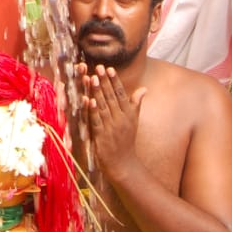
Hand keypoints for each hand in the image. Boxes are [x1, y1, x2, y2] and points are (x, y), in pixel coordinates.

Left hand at [80, 63, 144, 179]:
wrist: (123, 163)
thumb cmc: (127, 140)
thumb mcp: (134, 121)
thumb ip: (136, 104)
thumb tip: (144, 89)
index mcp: (129, 114)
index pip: (122, 94)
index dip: (115, 81)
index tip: (109, 68)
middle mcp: (121, 119)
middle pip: (111, 97)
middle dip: (104, 82)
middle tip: (98, 67)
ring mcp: (111, 127)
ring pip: (103, 106)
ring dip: (97, 92)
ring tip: (92, 78)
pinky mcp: (101, 135)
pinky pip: (96, 120)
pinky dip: (92, 110)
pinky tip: (87, 99)